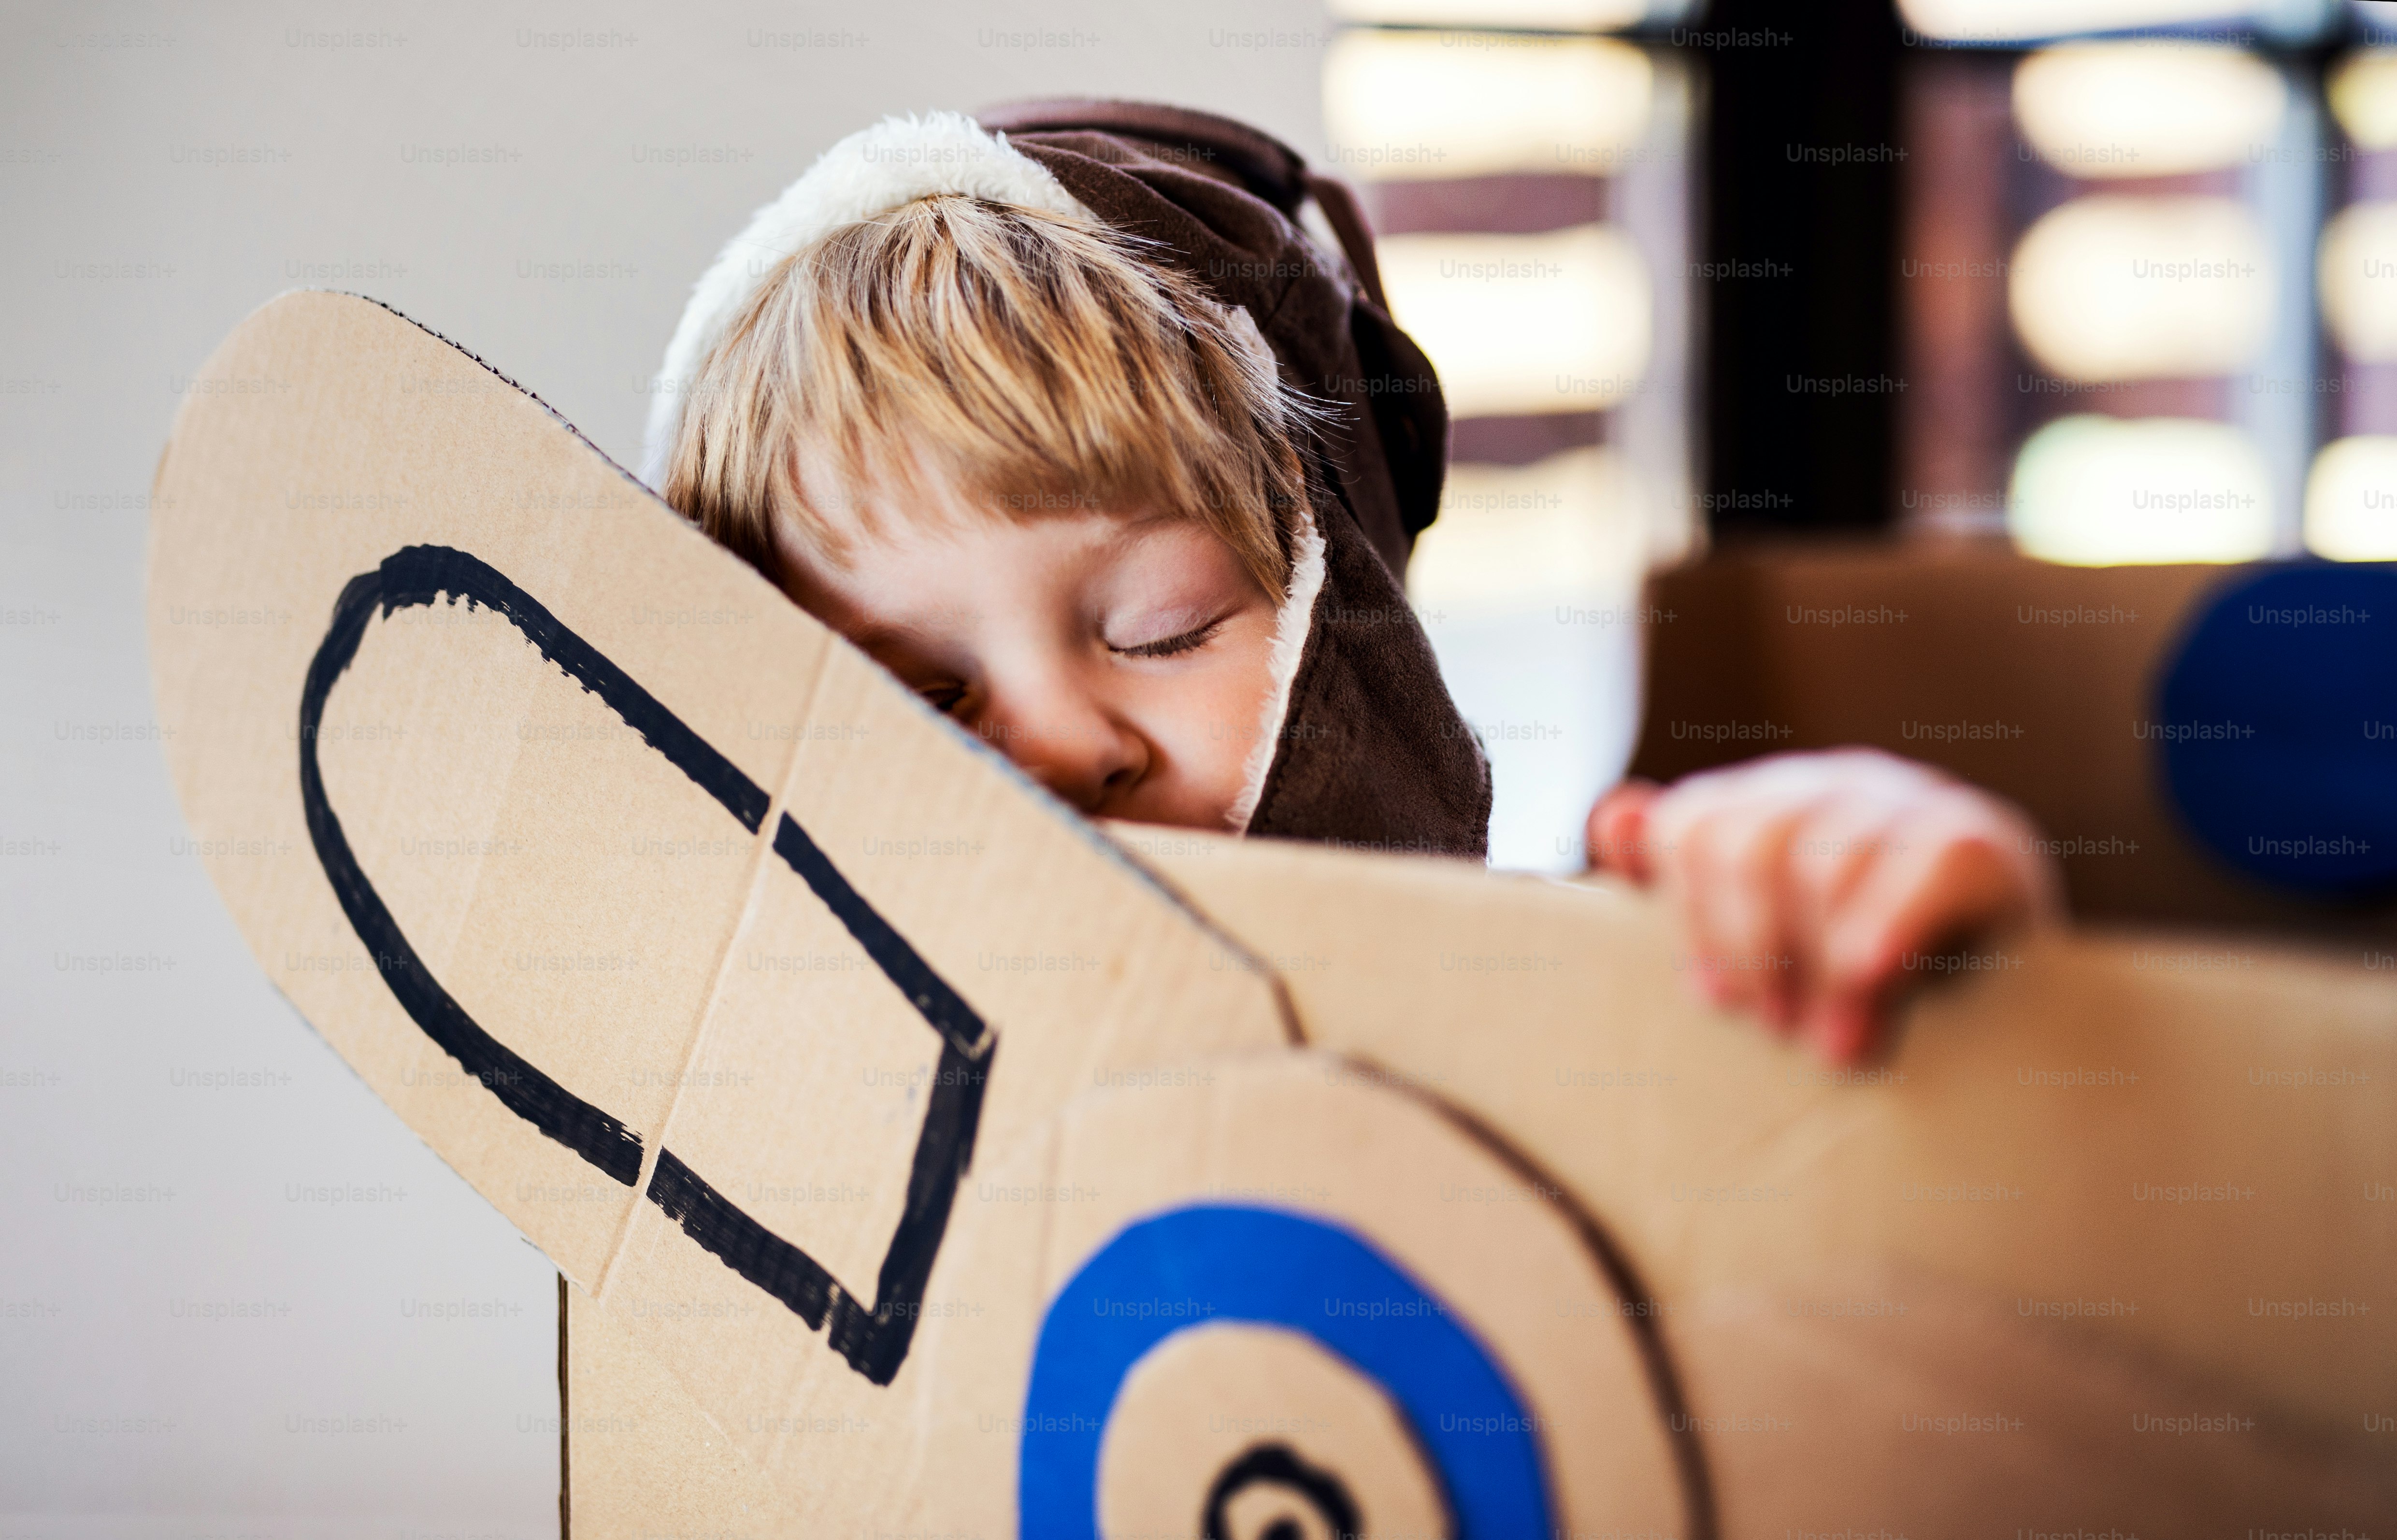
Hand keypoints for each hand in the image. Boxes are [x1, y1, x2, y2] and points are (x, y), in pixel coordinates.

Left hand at [1586, 749, 2060, 1062]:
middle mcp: (1834, 785)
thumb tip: (1615, 818)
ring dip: (1821, 970)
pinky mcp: (1983, 839)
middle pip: (1747, 847)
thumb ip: (1687, 889)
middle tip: (1778, 1030)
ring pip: (1826, 865)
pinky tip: (1875, 977)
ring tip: (1835, 1046)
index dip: (1693, 921)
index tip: (1719, 998)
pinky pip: (1925, 866)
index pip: (1688, 831)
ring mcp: (1911, 802)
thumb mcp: (1766, 942)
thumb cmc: (1863, 980)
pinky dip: (1890, 926)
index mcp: (1769, 803)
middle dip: (1753, 951)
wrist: (2009, 996)